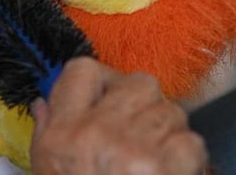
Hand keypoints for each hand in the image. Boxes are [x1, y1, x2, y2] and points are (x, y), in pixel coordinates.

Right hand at [30, 58, 207, 174]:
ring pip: (171, 110)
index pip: (82, 71)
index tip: (110, 94)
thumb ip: (47, 133)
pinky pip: (191, 140)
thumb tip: (44, 102)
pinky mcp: (167, 166)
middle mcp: (97, 134)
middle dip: (146, 105)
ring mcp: (134, 149)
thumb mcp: (47, 174)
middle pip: (138, 83)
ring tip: (154, 163)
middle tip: (141, 132)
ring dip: (169, 134)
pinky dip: (189, 161)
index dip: (103, 80)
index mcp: (64, 136)